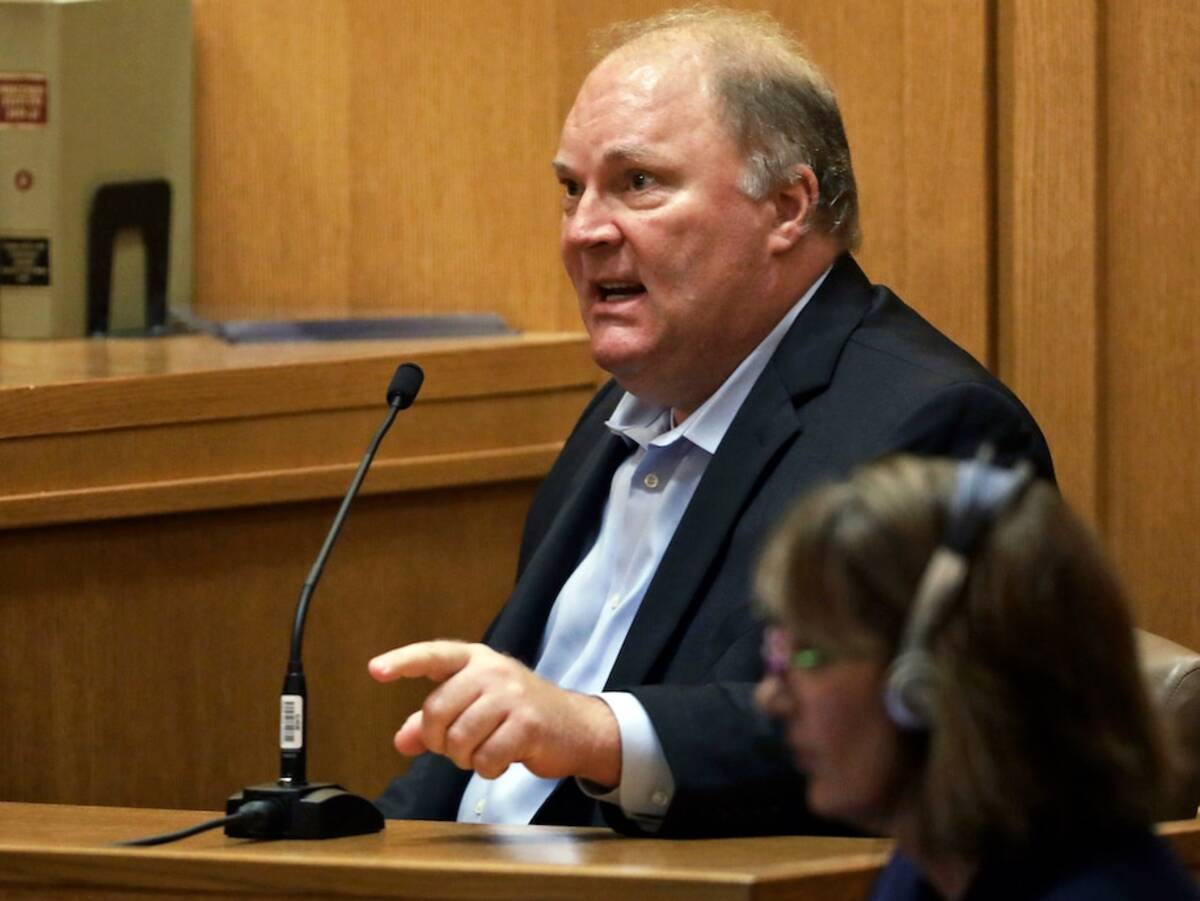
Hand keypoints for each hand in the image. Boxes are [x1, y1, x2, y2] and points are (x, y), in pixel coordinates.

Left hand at [368, 640, 620, 785]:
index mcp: (475, 660)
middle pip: (437, 711)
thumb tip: (401, 741)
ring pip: (460, 739)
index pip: (433, 656)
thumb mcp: (476, 708)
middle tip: (458, 747)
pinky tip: (503, 759)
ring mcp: (511, 695)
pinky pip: (486, 759)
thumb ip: (436, 723)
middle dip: (439, 740)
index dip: (403, 662)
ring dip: (465, 758)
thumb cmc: (519, 714)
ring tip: (484, 752)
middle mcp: (492, 671)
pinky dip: (488, 769)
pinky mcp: (528, 724)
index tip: (375, 671)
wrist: (576, 726)